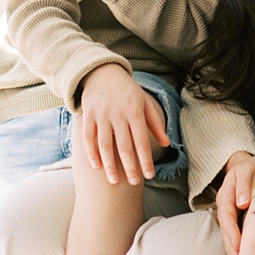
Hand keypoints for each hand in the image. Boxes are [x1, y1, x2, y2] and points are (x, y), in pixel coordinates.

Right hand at [79, 64, 168, 185]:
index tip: (149, 176)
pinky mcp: (88, 114)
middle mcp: (118, 114)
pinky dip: (91, 153)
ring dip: (110, 165)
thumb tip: (167, 143)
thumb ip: (155, 123)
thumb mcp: (144, 102)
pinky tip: (97, 166)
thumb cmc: (127, 90)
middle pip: (124, 146)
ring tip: (114, 181)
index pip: (142, 141)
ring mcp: (102, 114)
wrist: (102, 72)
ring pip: (105, 145)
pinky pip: (88, 137)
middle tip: (134, 183)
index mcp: (135, 111)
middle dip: (130, 167)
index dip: (145, 160)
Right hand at [215, 151, 254, 254]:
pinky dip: (237, 248)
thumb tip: (243, 203)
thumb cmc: (248, 168)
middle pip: (226, 231)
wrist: (246, 166)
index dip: (232, 232)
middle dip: (231, 249)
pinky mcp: (234, 220)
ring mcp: (228, 215)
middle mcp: (224, 208)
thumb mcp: (246, 169)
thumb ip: (244, 184)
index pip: (227, 216)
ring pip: (228, 236)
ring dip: (233, 253)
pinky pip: (233, 235)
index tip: (238, 246)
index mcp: (226, 195)